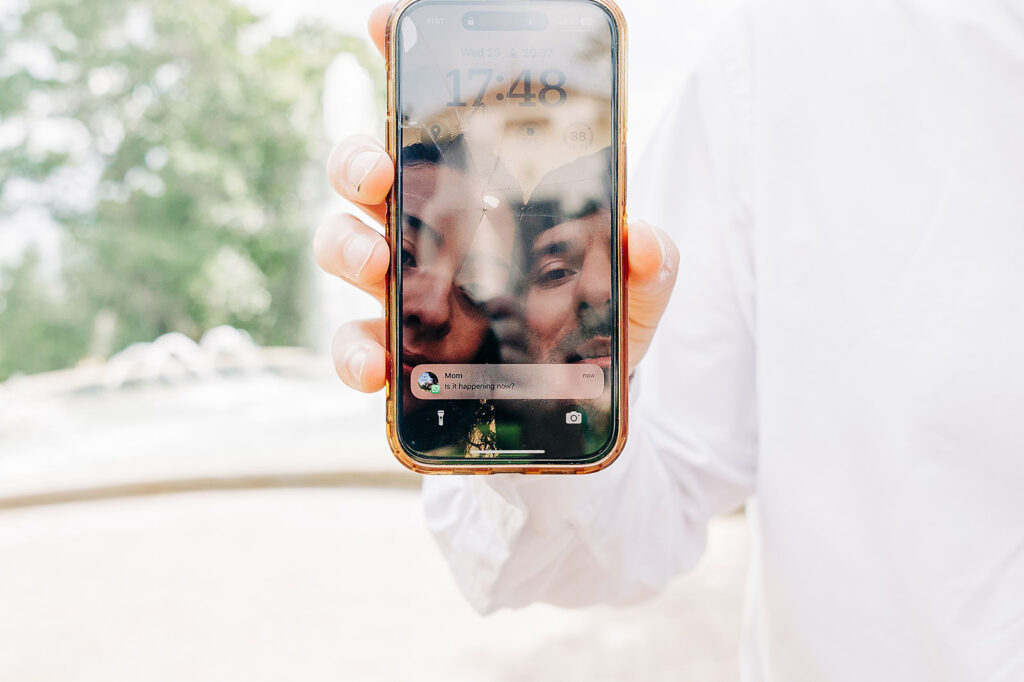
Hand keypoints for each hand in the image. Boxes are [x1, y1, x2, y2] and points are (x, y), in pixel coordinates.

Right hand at [313, 3, 679, 391]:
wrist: (578, 400)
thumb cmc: (594, 325)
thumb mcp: (632, 288)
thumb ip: (646, 262)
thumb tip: (643, 238)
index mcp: (478, 192)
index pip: (430, 119)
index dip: (402, 65)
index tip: (388, 22)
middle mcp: (429, 229)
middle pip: (367, 173)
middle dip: (359, 160)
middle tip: (380, 172)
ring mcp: (406, 285)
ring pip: (344, 244)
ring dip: (348, 246)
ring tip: (379, 263)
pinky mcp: (397, 348)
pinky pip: (355, 341)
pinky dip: (354, 351)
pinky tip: (376, 366)